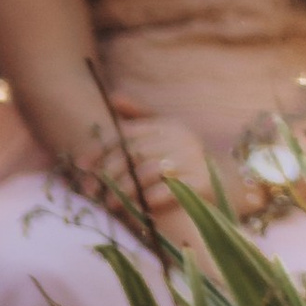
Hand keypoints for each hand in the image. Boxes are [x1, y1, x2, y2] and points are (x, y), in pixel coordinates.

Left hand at [99, 106, 218, 228]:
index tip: (80, 165)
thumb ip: (138, 117)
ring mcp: (192, 159)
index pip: (125, 134)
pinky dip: (148, 200)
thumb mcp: (163, 134)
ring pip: (146, 173)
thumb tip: (113, 96)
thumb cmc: (182, 158)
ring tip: (111, 204)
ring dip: (124, 191)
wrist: (225, 182)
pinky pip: (167, 190)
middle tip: (91, 192)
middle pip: (133, 155)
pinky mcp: (201, 181)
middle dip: (108, 174)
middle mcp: (180, 138)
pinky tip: (137, 209)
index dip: (100, 149)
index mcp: (166, 125)